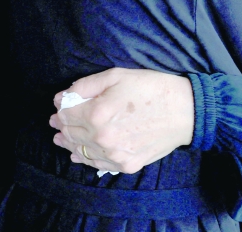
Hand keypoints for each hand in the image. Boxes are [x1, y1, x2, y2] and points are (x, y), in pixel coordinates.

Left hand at [49, 68, 194, 173]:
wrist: (185, 111)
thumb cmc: (152, 88)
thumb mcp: (117, 76)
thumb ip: (85, 85)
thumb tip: (62, 97)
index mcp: (97, 114)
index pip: (66, 114)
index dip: (59, 109)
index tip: (58, 105)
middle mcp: (102, 138)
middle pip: (71, 134)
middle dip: (61, 126)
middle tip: (56, 122)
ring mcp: (114, 155)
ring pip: (81, 151)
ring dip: (69, 143)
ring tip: (61, 139)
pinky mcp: (126, 165)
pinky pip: (97, 165)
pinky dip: (85, 159)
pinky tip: (79, 154)